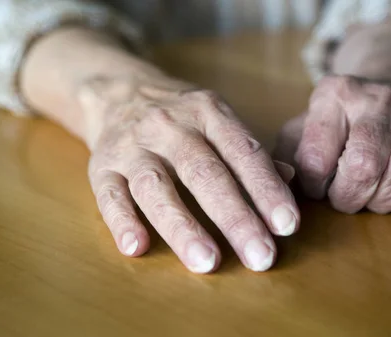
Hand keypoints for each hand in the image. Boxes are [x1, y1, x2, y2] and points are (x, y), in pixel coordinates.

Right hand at [80, 77, 299, 272]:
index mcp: (208, 112)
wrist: (118, 91)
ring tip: (207, 262)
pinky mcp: (100, 165)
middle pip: (204, 173)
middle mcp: (170, 126)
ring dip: (182, 226)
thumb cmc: (182, 117)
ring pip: (155, 187)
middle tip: (259, 257)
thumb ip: (250, 151)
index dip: (266, 189)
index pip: (243, 152)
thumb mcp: (218, 119)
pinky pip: (108, 194)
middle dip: (235, 218)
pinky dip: (121, 221)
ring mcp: (132, 146)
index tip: (287, 226)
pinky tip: (137, 248)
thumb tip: (290, 179)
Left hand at [275, 75, 390, 212]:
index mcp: (335, 94)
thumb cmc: (338, 119)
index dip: (314, 186)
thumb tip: (283, 181)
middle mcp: (379, 99)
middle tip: (344, 200)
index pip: (316, 157)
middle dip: (349, 198)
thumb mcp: (302, 126)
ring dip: (384, 200)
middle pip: (365, 165)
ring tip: (371, 196)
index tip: (318, 186)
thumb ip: (286, 154)